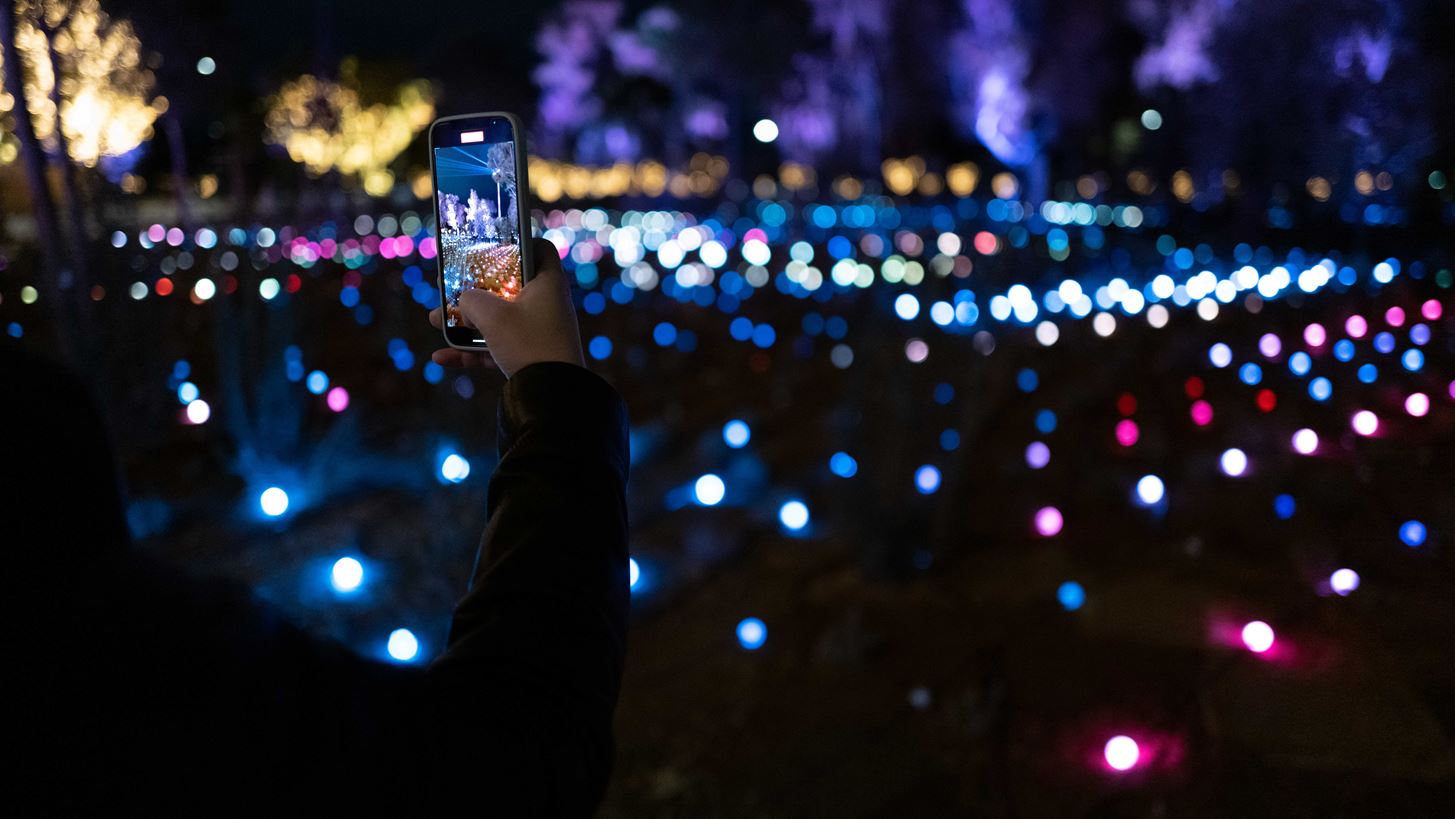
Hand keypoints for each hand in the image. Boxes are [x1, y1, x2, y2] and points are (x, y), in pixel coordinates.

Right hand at [428, 238, 584, 377]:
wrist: (551, 397)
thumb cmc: (528, 344)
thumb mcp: (491, 315)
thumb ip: (470, 299)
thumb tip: (462, 301)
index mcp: (548, 283)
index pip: (538, 249)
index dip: (517, 242)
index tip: (491, 245)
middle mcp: (546, 304)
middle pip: (506, 287)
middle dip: (473, 290)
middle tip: (447, 287)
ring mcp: (538, 332)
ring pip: (498, 319)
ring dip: (466, 322)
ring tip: (435, 321)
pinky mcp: (530, 357)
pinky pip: (497, 347)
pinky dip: (473, 352)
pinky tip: (442, 359)